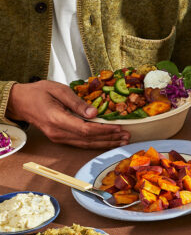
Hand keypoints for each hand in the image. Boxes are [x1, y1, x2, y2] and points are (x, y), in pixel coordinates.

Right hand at [6, 81, 129, 148]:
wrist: (20, 102)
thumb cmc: (38, 92)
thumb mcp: (59, 90)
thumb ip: (77, 102)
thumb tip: (95, 113)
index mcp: (57, 119)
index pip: (85, 129)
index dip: (104, 130)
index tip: (119, 127)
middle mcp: (58, 132)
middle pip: (88, 140)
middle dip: (109, 139)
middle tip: (126, 136)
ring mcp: (58, 137)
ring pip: (85, 144)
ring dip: (105, 143)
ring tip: (121, 140)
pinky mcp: (59, 138)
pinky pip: (80, 143)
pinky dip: (95, 143)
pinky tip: (107, 141)